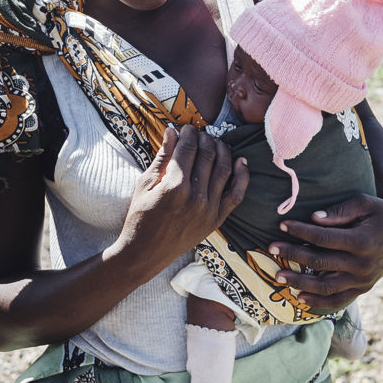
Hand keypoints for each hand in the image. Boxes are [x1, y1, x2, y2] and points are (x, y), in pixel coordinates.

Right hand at [114, 125, 248, 270]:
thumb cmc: (140, 217)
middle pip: (208, 155)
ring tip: (215, 143)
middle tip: (200, 134)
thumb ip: (162, 157)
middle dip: (205, 139)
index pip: (188, 149)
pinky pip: (237, 194)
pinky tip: (241, 161)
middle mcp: (195, 197)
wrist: (144, 254)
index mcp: (174, 186)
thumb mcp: (144, 184)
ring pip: (224, 169)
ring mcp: (209, 209)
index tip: (186, 129)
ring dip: (222, 150)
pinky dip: (242, 175)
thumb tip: (172, 131)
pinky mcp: (217, 219)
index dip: (188, 134)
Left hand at [266, 193, 382, 311]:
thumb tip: (312, 219)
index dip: (301, 232)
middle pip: (320, 262)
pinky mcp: (363, 288)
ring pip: (325, 286)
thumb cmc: (380, 213)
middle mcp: (363, 264)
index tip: (282, 225)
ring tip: (278, 276)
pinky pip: (338, 300)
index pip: (324, 238)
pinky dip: (318, 302)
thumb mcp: (364, 203)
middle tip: (270, 247)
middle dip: (293, 254)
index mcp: (363, 241)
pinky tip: (299, 298)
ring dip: (299, 282)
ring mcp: (363, 280)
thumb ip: (339, 212)